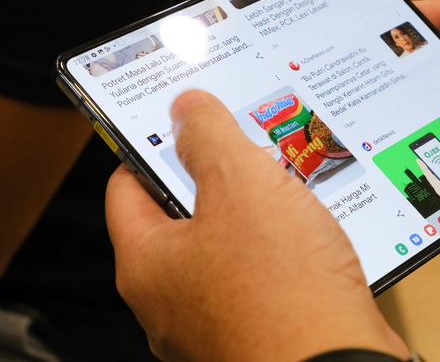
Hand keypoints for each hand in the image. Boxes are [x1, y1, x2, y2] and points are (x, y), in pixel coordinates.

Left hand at [106, 90, 406, 360]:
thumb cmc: (283, 292)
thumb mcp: (241, 186)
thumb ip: (208, 137)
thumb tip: (187, 108)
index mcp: (147, 265)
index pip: (126, 188)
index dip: (152, 146)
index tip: (180, 121)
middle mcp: (173, 300)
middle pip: (181, 217)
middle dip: (216, 178)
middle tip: (244, 147)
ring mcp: (216, 320)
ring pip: (228, 246)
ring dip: (256, 214)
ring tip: (287, 186)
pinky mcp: (259, 330)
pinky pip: (262, 275)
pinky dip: (281, 250)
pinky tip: (312, 232)